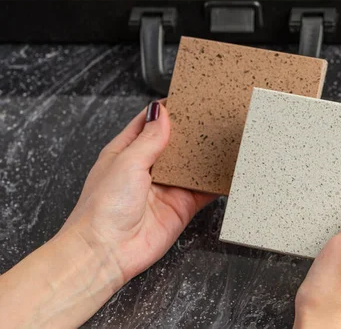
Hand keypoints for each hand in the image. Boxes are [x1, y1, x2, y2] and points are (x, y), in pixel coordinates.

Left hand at [62, 100, 216, 281]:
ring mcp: (166, 188)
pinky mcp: (181, 207)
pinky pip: (203, 191)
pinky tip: (227, 172)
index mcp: (126, 151)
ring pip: (191, 166)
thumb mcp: (127, 162)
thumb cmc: (103, 208)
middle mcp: (147, 168)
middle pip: (174, 143)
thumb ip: (149, 138)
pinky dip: (215, 183)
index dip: (166, 111)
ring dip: (205, 156)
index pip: (149, 123)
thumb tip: (162, 113)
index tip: (186, 98)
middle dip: (191, 132)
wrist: (107, 252)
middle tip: (213, 116)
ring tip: (225, 138)